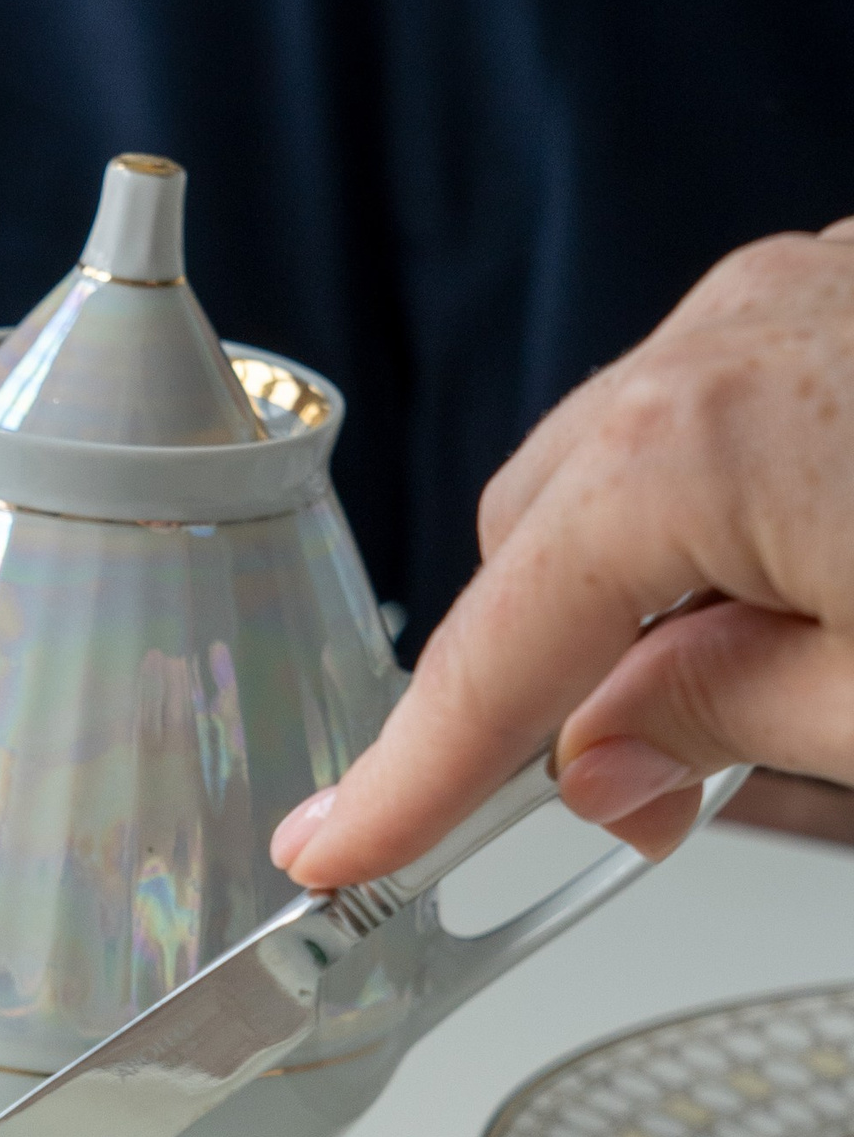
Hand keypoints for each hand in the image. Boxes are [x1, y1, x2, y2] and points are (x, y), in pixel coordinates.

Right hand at [272, 224, 853, 886]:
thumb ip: (724, 722)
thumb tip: (608, 760)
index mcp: (693, 448)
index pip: (495, 655)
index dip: (408, 777)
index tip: (334, 846)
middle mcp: (719, 340)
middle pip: (539, 542)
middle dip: (558, 670)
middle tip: (646, 795)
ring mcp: (791, 293)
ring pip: (626, 467)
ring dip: (650, 581)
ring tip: (772, 671)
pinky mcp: (848, 289)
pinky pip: (722, 403)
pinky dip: (726, 505)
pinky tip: (817, 572)